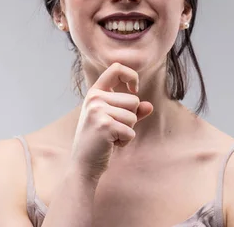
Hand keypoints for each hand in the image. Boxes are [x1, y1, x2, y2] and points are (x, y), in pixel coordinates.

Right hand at [69, 62, 152, 181]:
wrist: (83, 164)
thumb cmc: (100, 140)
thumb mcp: (115, 120)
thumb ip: (133, 111)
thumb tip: (150, 106)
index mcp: (95, 92)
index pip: (116, 68)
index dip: (131, 76)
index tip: (134, 89)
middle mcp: (94, 98)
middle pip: (134, 100)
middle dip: (130, 118)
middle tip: (112, 129)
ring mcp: (98, 111)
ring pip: (134, 116)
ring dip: (128, 130)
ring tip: (111, 136)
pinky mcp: (104, 125)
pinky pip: (131, 131)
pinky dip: (125, 141)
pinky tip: (110, 144)